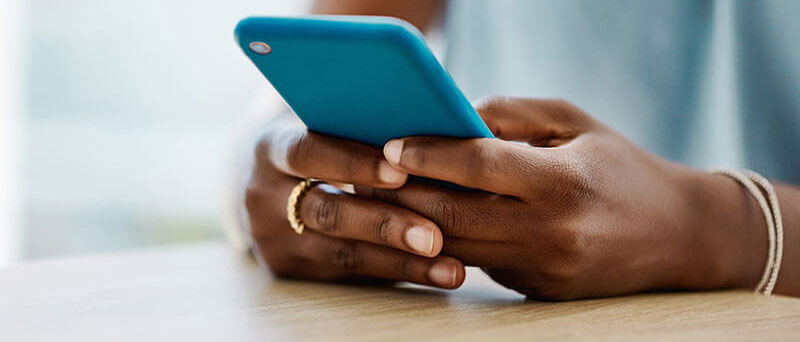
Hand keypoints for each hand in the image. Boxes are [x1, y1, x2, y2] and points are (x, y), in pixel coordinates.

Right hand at [243, 113, 465, 288]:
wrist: (267, 183)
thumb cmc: (319, 142)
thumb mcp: (322, 126)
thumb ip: (360, 127)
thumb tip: (435, 129)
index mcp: (270, 148)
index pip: (308, 153)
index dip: (353, 162)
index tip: (401, 171)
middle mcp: (264, 197)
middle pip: (327, 213)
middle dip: (384, 225)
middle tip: (433, 236)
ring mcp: (276, 240)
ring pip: (343, 254)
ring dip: (402, 262)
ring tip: (450, 268)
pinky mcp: (292, 271)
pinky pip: (352, 274)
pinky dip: (399, 273)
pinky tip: (436, 273)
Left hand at [361, 97, 766, 299]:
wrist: (677, 235)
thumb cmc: (620, 166)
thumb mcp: (574, 122)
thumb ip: (511, 115)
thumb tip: (451, 119)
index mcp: (563, 183)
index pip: (478, 167)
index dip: (428, 154)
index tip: (391, 145)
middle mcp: (552, 234)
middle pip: (453, 217)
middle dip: (403, 196)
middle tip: (370, 175)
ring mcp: (543, 270)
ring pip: (457, 248)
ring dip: (415, 224)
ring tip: (388, 197)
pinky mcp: (537, 290)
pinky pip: (480, 263)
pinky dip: (451, 241)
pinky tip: (431, 220)